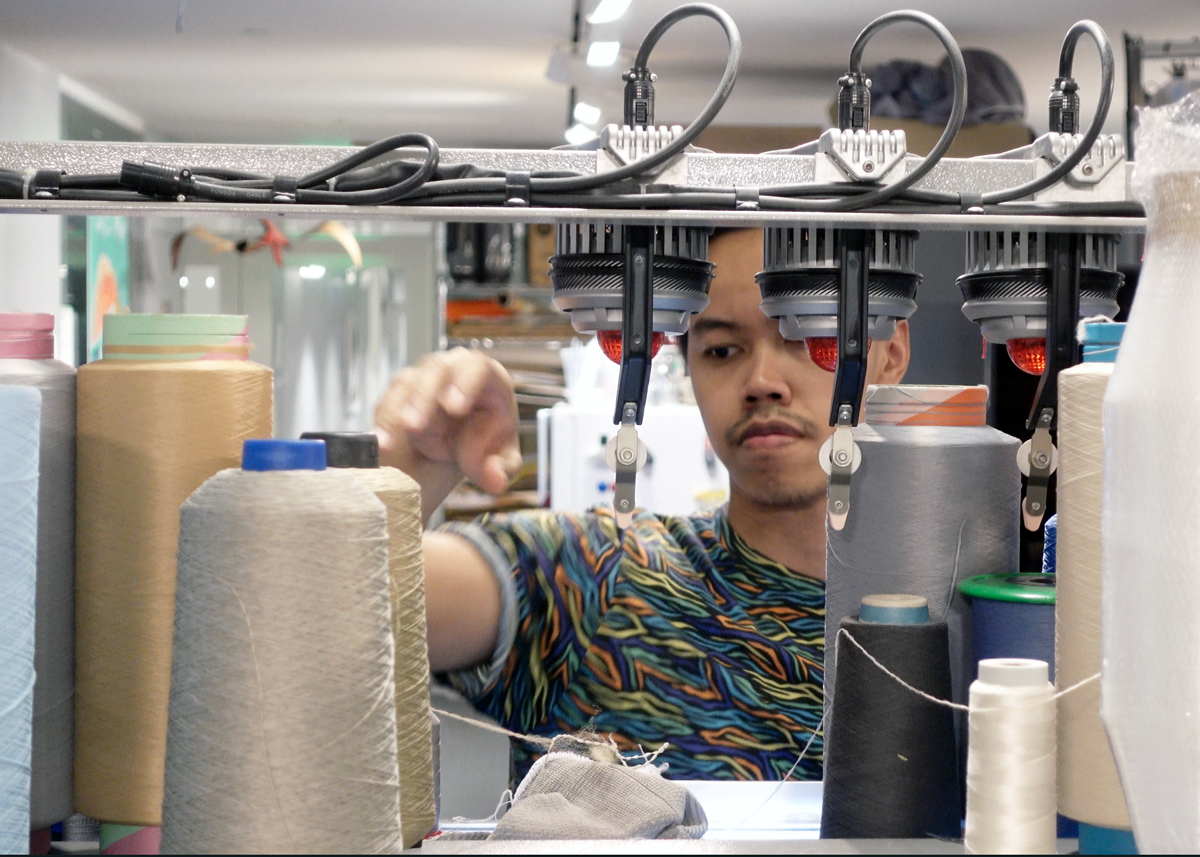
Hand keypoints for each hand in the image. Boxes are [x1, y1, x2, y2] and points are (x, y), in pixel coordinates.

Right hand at [375, 348, 521, 523]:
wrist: (463, 446)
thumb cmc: (489, 442)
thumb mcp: (502, 460)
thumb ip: (501, 469)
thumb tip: (495, 480)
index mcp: (487, 378)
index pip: (476, 367)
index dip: (465, 382)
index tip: (455, 408)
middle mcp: (454, 370)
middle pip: (436, 370)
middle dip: (423, 397)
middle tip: (414, 427)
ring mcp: (424, 378)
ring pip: (407, 384)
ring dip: (396, 412)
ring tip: (391, 444)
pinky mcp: (401, 393)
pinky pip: (387, 401)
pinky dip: (383, 423)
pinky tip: (382, 445)